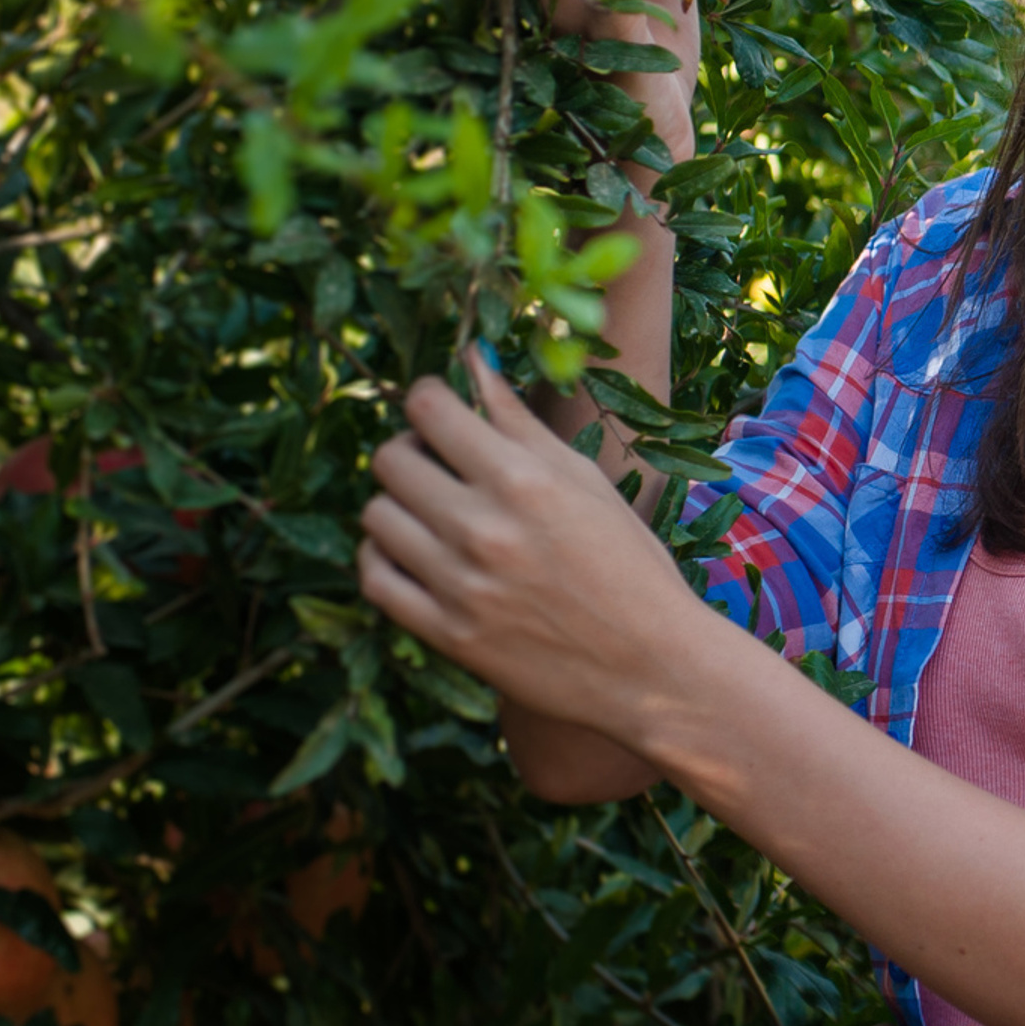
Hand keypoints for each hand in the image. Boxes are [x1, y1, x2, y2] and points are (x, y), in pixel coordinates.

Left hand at [359, 349, 703, 730]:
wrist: (649, 665)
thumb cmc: (629, 565)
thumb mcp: (584, 481)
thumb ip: (519, 421)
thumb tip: (473, 360)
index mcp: (523, 480)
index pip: (428, 407)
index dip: (429, 398)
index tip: (441, 411)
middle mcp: (483, 527)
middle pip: (391, 459)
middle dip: (411, 450)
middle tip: (439, 465)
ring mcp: (458, 584)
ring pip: (376, 516)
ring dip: (398, 506)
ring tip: (433, 515)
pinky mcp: (445, 633)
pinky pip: (375, 579)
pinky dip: (384, 559)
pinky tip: (416, 555)